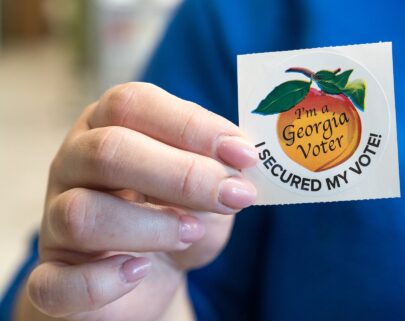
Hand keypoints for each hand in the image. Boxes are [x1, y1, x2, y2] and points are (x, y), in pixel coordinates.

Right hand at [21, 83, 257, 320]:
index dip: (192, 126)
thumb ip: (219, 171)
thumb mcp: (206, 189)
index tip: (244, 155)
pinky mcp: (53, 277)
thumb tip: (239, 164)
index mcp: (108, 128)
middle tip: (232, 196)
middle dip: (181, 175)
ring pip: (82, 213)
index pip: (132, 104)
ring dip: (151, 226)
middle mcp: (74, 166)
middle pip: (108, 151)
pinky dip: (102, 281)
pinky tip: (138, 272)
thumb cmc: (178, 219)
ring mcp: (54, 222)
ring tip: (192, 233)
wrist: (149, 275)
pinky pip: (56, 284)